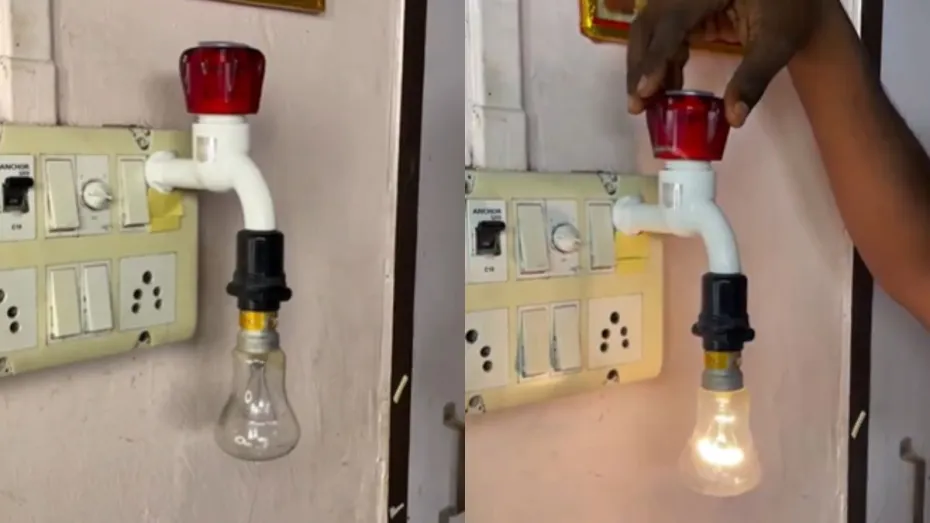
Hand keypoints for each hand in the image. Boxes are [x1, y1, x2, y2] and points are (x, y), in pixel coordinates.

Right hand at [626, 0, 827, 126]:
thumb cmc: (792, 8)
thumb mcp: (779, 42)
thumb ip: (754, 79)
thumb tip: (734, 119)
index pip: (672, 21)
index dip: (655, 58)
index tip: (643, 91)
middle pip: (648, 23)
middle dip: (640, 66)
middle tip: (637, 105)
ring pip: (649, 27)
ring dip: (644, 64)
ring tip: (647, 101)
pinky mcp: (685, 4)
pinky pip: (662, 30)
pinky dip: (660, 59)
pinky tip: (666, 86)